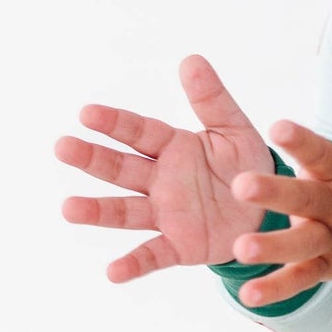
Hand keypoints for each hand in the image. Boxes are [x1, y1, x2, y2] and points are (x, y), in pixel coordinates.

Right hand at [56, 59, 274, 282]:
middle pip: (121, 168)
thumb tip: (191, 59)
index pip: (138, 132)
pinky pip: (153, 255)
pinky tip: (111, 272)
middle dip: (92, 158)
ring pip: (126, 211)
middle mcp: (161, 180)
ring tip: (68, 208)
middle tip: (62, 147)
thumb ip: (212, 100)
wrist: (270, 210)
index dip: (114, 123)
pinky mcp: (180, 245)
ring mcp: (167, 214)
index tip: (87, 113)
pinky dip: (133, 264)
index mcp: (174, 148)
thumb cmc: (248, 166)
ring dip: (98, 210)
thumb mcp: (235, 130)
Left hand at [226, 46, 331, 307]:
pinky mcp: (330, 266)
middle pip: (305, 199)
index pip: (321, 151)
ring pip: (302, 244)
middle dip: (275, 193)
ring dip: (273, 247)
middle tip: (242, 184)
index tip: (276, 125)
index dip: (301, 140)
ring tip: (240, 247)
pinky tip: (248, 295)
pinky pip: (303, 279)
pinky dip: (278, 289)